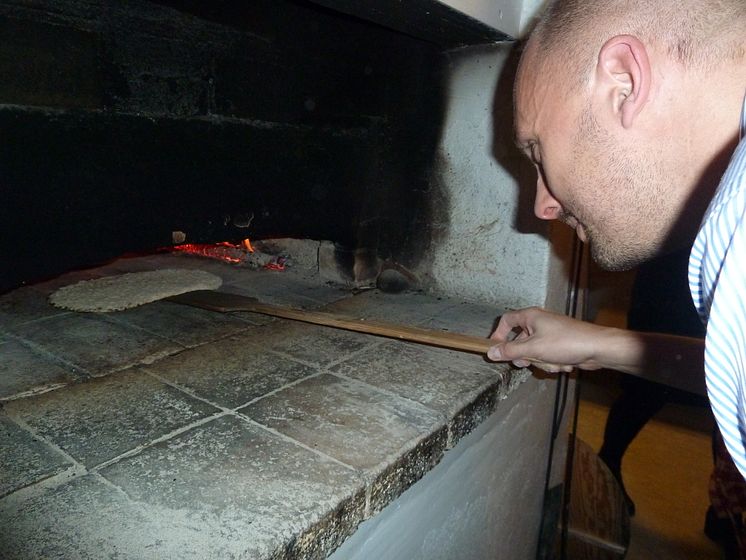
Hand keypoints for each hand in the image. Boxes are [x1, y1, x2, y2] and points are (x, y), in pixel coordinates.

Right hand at [488, 307, 607, 372]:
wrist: (596, 349)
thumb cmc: (567, 342)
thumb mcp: (533, 348)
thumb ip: (510, 351)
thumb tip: (492, 352)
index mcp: (531, 316)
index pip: (507, 320)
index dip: (499, 334)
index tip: (495, 348)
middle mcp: (539, 323)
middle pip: (519, 340)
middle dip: (524, 355)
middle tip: (527, 361)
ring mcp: (549, 334)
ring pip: (533, 352)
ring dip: (541, 361)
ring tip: (552, 361)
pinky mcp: (558, 345)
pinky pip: (545, 357)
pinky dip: (551, 363)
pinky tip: (562, 363)